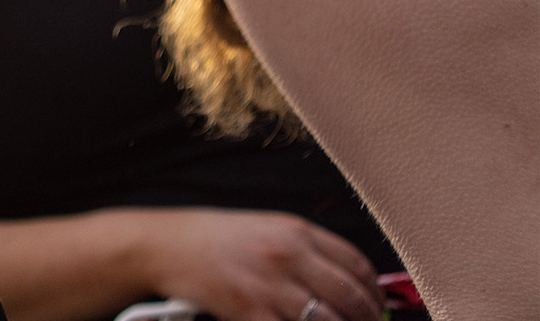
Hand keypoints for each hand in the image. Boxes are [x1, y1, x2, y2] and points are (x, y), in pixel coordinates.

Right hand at [129, 209, 385, 320]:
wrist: (163, 245)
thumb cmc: (211, 237)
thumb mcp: (264, 228)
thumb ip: (303, 249)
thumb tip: (344, 280)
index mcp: (295, 231)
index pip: (357, 264)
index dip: (374, 291)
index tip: (377, 306)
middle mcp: (287, 255)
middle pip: (350, 296)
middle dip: (368, 319)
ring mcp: (269, 285)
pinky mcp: (249, 311)